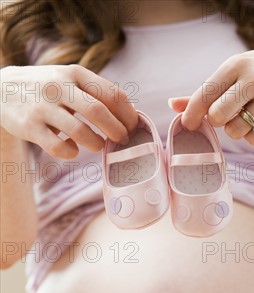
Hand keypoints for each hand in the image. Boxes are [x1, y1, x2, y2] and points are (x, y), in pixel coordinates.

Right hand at [0, 64, 138, 158]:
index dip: (128, 114)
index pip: (112, 94)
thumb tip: (131, 115)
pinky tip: (72, 150)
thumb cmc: (47, 88)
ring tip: (98, 145)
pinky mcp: (30, 127)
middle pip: (98, 112)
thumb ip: (95, 92)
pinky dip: (71, 152)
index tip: (134, 127)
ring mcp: (43, 107)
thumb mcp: (69, 79)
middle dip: (116, 131)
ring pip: (80, 132)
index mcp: (74, 73)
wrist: (1, 89)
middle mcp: (59, 87)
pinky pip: (58, 147)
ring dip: (96, 143)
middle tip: (122, 140)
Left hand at [169, 42, 253, 145]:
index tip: (189, 125)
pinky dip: (253, 137)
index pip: (205, 95)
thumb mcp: (234, 73)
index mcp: (236, 64)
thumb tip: (173, 106)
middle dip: (218, 122)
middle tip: (227, 115)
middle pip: (218, 117)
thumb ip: (205, 92)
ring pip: (236, 132)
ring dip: (237, 130)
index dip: (192, 114)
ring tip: (249, 115)